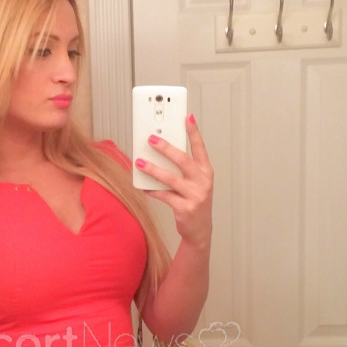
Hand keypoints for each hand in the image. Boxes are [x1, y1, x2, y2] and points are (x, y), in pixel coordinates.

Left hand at [135, 114, 212, 249]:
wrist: (199, 230)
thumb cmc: (194, 201)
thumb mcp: (195, 182)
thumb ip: (183, 168)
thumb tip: (161, 151)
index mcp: (206, 171)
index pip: (200, 148)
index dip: (194, 132)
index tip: (187, 117)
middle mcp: (203, 182)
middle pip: (183, 160)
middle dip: (166, 148)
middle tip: (151, 138)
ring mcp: (195, 196)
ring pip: (170, 179)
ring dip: (153, 169)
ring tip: (139, 162)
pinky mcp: (184, 209)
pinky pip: (164, 196)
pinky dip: (152, 190)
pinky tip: (143, 186)